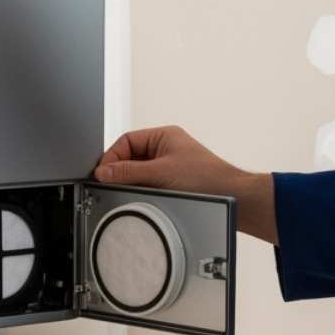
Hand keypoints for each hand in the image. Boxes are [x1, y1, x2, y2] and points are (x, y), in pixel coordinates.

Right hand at [93, 126, 276, 243]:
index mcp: (163, 136)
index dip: (112, 157)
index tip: (103, 174)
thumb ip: (129, 172)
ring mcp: (170, 166)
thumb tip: (105, 171)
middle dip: (121, 172)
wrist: (232, 197)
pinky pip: (149, 184)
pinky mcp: (173, 183)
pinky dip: (143, 191)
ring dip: (133, 183)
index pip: (126, 141)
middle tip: (111, 185)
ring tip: (131, 192)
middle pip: (130, 158)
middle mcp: (166, 148)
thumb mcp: (160, 173)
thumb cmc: (207, 178)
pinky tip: (143, 198)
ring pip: (139, 173)